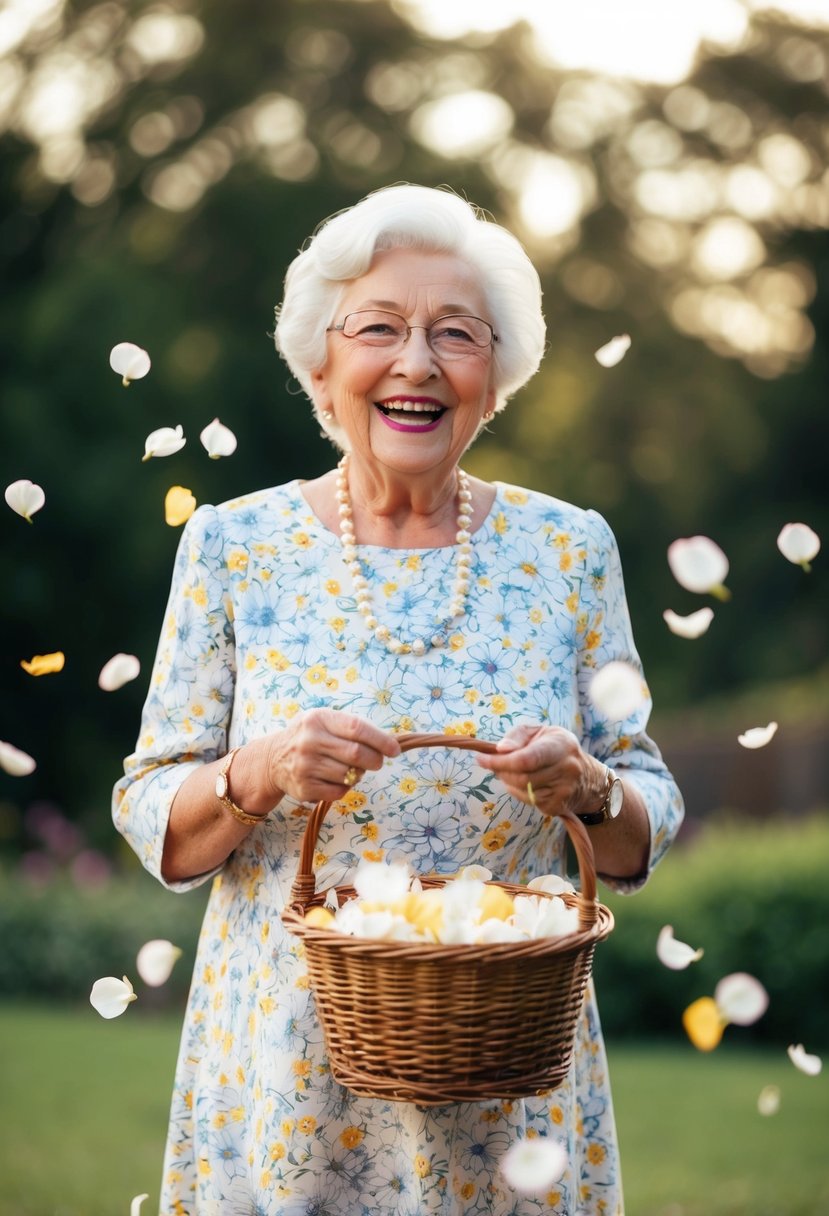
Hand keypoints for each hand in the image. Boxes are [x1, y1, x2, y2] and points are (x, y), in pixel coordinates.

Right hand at [262, 708, 400, 803]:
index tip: (394, 750)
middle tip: (377, 762)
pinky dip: (345, 788)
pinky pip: (339, 792)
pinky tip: (336, 779)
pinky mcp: (304, 788)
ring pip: (349, 775)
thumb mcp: (323, 721)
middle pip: (356, 754)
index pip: (357, 728)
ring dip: (358, 775)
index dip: (380, 740)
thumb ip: (351, 727)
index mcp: (318, 719)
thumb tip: (388, 743)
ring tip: (349, 769)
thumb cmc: (309, 737)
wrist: (272, 759)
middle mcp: (310, 741)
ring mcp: (305, 766)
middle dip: (374, 760)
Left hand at [474, 724, 605, 817]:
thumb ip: (518, 736)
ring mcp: (563, 791)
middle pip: (521, 777)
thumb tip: (500, 749)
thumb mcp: (541, 732)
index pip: (527, 759)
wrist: (588, 777)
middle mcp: (566, 769)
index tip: (481, 758)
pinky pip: (528, 801)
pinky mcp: (557, 807)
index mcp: (561, 745)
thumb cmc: (557, 748)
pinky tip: (524, 783)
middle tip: (492, 763)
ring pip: (522, 791)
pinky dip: (517, 792)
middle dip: (500, 771)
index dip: (501, 761)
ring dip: (507, 781)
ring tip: (510, 771)